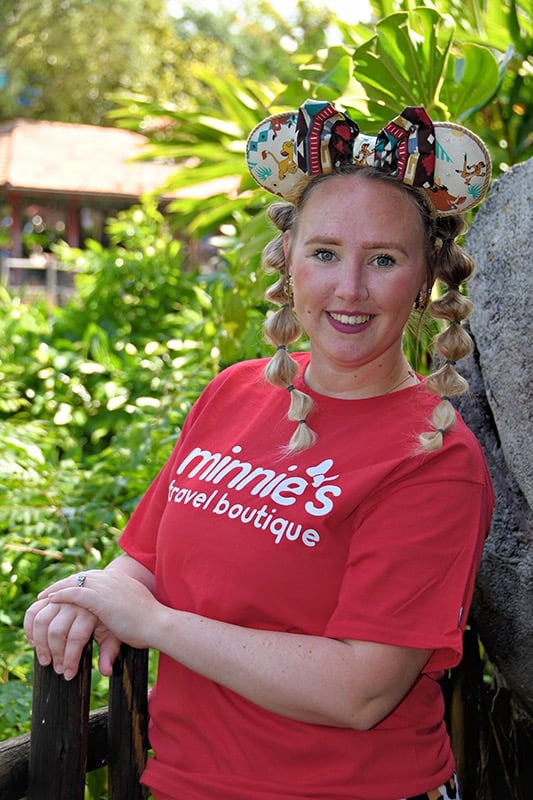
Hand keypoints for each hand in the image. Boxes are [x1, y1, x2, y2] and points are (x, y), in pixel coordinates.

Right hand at [24, 590, 119, 678]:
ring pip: (41, 622)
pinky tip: (34, 643)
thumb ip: (108, 653)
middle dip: (56, 654)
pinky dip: (28, 628)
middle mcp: (73, 603)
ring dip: (40, 644)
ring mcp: (59, 598)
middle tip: (57, 669)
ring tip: (45, 660)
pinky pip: (32, 611)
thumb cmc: (108, 621)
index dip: (70, 659)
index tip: (68, 675)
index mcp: (90, 611)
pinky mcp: (49, 598)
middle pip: (56, 631)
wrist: (104, 596)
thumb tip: (106, 672)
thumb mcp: (113, 634)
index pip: (76, 638)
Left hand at [42, 570, 160, 654]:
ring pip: (73, 583)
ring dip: (56, 591)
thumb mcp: (129, 618)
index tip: (65, 590)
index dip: (76, 584)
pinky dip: (60, 595)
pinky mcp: (100, 597)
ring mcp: (105, 586)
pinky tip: (50, 600)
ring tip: (43, 598)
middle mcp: (111, 578)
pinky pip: (74, 593)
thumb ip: (116, 625)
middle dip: (62, 585)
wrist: (158, 623)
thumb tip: (109, 653)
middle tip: (47, 593)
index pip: (92, 577)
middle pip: (80, 577)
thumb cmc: (148, 625)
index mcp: (119, 580)